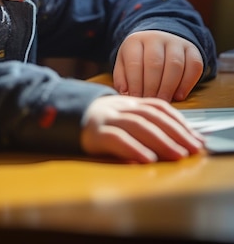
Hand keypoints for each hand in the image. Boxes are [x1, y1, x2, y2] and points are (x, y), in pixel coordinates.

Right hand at [81, 94, 204, 162]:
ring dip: (161, 141)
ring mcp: (108, 118)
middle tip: (193, 149)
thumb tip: (176, 138)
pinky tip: (147, 159)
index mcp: (130, 102)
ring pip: (137, 126)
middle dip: (176, 133)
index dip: (179, 121)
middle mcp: (121, 107)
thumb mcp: (122, 114)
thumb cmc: (101, 120)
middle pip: (152, 117)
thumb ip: (144, 121)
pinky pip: (116, 139)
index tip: (196, 137)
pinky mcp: (95, 132)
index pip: (159, 107)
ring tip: (177, 155)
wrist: (65, 114)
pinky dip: (133, 149)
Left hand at [113, 30, 203, 101]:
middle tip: (151, 101)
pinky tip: (179, 96)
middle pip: (155, 63)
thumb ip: (122, 78)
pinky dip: (188, 83)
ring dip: (169, 87)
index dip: (135, 84)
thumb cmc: (139, 58)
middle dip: (152, 87)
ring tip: (163, 101)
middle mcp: (156, 38)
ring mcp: (175, 42)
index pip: (134, 62)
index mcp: (135, 40)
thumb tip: (125, 93)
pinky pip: (194, 65)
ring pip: (175, 64)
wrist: (158, 42)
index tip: (136, 99)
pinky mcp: (192, 49)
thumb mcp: (124, 63)